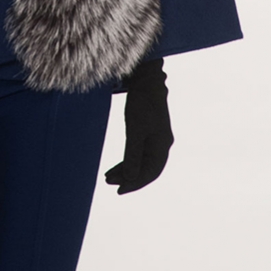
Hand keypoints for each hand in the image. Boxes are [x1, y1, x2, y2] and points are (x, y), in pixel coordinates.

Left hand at [105, 57, 172, 193]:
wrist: (146, 80)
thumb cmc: (141, 103)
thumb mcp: (135, 130)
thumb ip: (132, 154)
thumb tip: (130, 178)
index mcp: (162, 146)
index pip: (150, 173)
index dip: (135, 183)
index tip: (119, 190)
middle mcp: (162, 145)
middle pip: (145, 169)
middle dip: (128, 177)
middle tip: (109, 183)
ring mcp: (156, 138)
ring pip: (141, 160)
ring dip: (126, 169)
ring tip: (108, 176)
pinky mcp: (148, 131)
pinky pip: (139, 151)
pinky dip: (127, 158)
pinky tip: (117, 164)